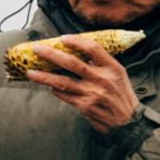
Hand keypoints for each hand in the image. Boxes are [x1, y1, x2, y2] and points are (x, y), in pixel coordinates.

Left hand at [24, 33, 141, 133]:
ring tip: (30, 73)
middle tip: (37, 49)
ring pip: (63, 82)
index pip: (93, 49)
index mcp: (112, 67)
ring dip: (45, 76)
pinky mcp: (85, 107)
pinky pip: (65, 96)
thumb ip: (102, 63)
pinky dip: (55, 90)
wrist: (129, 122)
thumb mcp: (119, 74)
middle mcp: (102, 79)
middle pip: (73, 63)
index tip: (62, 38)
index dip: (76, 41)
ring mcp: (93, 94)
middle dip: (52, 55)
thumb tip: (79, 50)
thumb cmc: (122, 95)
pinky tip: (49, 87)